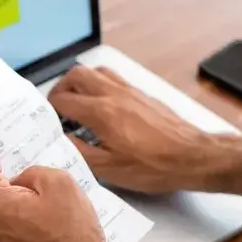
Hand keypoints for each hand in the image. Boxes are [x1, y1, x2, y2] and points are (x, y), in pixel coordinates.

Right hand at [48, 65, 233, 193]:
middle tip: (57, 108)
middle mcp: (113, 94)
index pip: (63, 100)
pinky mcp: (141, 94)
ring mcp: (129, 91)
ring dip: (80, 82)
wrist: (193, 156)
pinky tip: (102, 104)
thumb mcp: (110, 169)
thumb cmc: (154, 166)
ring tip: (76, 102)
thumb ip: (80, 152)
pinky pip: (112, 77)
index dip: (50, 111)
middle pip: (76, 75)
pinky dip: (98, 84)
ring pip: (95, 71)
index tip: (48, 122)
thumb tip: (61, 140)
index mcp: (102, 113)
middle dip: (60, 89)